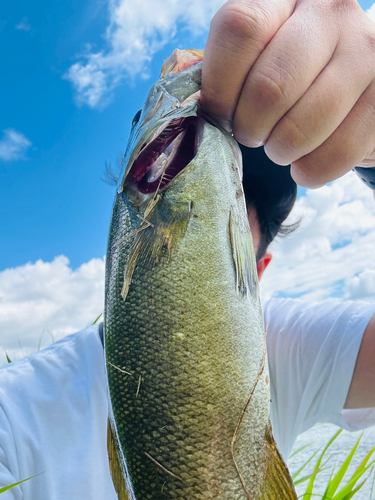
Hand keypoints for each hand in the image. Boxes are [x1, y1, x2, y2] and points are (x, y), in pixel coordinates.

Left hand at [201, 0, 374, 187]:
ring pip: (302, 126)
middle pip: (270, 85)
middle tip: (251, 134)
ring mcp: (366, 54)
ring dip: (279, 151)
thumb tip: (195, 110)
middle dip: (249, 127)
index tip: (219, 113)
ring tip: (278, 147)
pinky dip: (309, 172)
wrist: (352, 88)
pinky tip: (303, 164)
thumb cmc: (290, 74)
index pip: (241, 29)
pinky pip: (335, 154)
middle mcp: (331, 13)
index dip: (220, 86)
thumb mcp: (255, 56)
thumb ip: (226, 69)